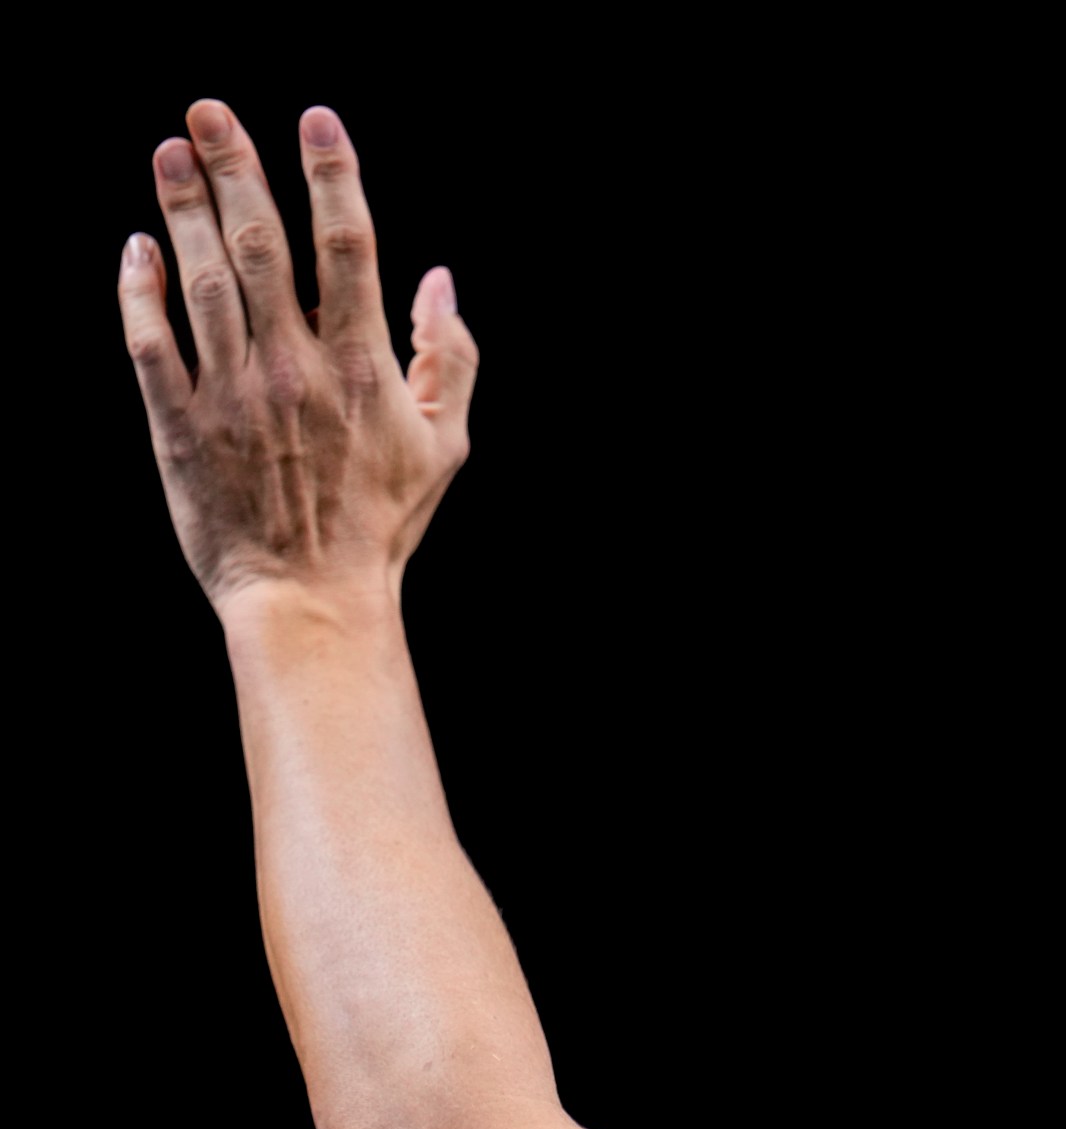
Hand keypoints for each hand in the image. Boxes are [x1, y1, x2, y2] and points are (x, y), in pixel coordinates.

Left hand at [117, 100, 477, 614]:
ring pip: (202, 281)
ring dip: (182, 211)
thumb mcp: (443, 445)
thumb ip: (448, 358)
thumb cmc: (383, 523)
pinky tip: (136, 247)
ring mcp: (230, 394)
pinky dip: (139, 291)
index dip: (333, 175)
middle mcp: (294, 368)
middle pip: (262, 245)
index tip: (315, 119)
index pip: (347, 247)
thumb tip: (438, 280)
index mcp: (362, 367)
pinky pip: (150, 343)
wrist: (309, 598)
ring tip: (169, 153)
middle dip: (236, 170)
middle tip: (209, 111)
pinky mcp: (178, 424)